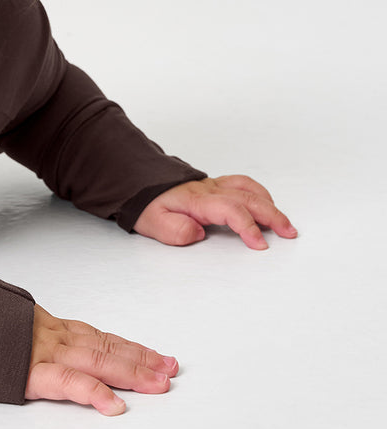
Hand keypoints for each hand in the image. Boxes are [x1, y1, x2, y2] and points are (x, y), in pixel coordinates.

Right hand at [25, 305, 177, 414]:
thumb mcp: (14, 329)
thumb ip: (37, 338)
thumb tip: (55, 348)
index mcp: (53, 330)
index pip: (101, 338)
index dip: (132, 348)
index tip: (157, 357)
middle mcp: (55, 339)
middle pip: (106, 349)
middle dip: (141, 360)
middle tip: (170, 369)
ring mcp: (45, 354)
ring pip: (97, 361)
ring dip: (131, 372)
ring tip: (158, 384)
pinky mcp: (31, 373)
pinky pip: (68, 381)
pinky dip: (93, 392)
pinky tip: (114, 405)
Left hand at [133, 175, 297, 249]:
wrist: (139, 184)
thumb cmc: (148, 205)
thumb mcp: (153, 223)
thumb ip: (174, 230)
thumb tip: (197, 232)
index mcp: (197, 200)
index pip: (231, 210)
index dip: (248, 227)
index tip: (260, 244)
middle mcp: (210, 190)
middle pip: (248, 198)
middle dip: (272, 216)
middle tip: (289, 233)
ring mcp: (214, 185)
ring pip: (249, 189)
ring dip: (270, 205)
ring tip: (285, 224)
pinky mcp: (215, 185)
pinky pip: (243, 184)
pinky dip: (260, 194)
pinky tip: (267, 206)